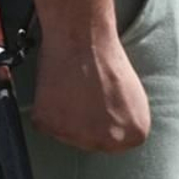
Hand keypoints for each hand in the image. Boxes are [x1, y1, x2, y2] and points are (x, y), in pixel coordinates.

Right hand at [30, 27, 150, 154]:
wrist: (84, 35)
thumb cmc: (107, 57)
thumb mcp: (132, 96)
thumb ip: (124, 120)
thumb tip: (111, 128)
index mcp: (135, 134)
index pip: (115, 143)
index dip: (103, 121)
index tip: (98, 103)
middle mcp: (109, 141)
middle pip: (90, 142)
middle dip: (83, 122)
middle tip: (81, 93)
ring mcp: (80, 137)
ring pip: (65, 134)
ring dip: (63, 115)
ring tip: (70, 86)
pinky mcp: (52, 126)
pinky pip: (43, 123)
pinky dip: (45, 107)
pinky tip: (56, 86)